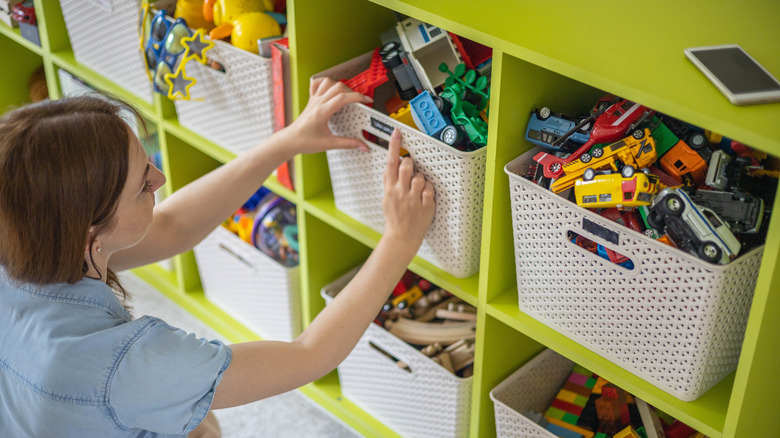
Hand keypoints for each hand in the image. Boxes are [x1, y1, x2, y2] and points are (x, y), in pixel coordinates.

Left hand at [281, 77, 372, 154]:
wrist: (290, 140)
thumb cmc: (305, 141)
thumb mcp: (329, 144)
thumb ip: (348, 144)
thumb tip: (362, 145)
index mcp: (322, 112)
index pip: (342, 98)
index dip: (357, 97)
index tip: (367, 100)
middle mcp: (318, 102)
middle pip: (338, 87)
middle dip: (352, 92)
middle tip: (359, 101)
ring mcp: (314, 99)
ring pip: (328, 82)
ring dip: (340, 86)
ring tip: (347, 95)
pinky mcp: (311, 100)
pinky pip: (317, 84)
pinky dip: (326, 82)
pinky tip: (332, 88)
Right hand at [382, 129, 435, 248]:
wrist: (401, 237)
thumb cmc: (395, 217)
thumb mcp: (386, 198)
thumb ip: (389, 181)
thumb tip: (391, 165)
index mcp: (390, 189)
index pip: (390, 162)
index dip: (394, 146)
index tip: (397, 133)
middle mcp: (400, 192)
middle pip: (407, 166)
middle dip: (410, 164)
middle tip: (411, 170)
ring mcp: (413, 199)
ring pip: (421, 177)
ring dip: (421, 179)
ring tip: (417, 188)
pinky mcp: (425, 206)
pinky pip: (430, 189)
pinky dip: (429, 190)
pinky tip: (424, 196)